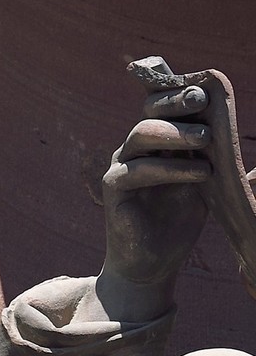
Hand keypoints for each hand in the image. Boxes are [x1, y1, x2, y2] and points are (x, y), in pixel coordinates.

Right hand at [97, 86, 210, 320]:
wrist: (153, 264)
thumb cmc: (178, 223)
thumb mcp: (206, 187)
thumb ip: (221, 166)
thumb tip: (255, 158)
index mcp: (157, 143)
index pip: (163, 107)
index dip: (181, 95)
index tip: (209, 91)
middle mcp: (136, 149)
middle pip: (149, 111)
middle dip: (176, 102)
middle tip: (202, 100)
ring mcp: (122, 166)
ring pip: (142, 134)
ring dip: (176, 133)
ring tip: (206, 137)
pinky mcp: (114, 189)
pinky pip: (137, 170)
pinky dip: (170, 168)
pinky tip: (200, 173)